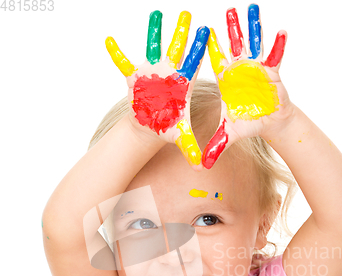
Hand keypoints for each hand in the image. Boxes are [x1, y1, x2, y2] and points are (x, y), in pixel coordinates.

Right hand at [106, 11, 209, 170]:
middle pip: (176, 49)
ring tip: (156, 13)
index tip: (206, 31)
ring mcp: (151, 73)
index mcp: (183, 84)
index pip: (193, 63)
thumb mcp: (181, 137)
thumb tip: (201, 167)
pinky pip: (123, 63)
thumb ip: (192, 148)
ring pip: (153, 48)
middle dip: (181, 32)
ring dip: (154, 32)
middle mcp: (168, 73)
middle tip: (187, 13)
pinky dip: (116, 53)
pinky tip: (108, 40)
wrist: (150, 126)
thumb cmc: (167, 128)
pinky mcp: (135, 77)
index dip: (199, 49)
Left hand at [202, 4, 293, 168]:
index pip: (216, 60)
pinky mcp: (273, 72)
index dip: (211, 47)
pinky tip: (282, 31)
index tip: (204, 32)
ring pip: (255, 44)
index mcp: (227, 80)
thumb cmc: (248, 124)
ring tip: (252, 8)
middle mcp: (241, 70)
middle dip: (231, 29)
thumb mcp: (229, 134)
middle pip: (234, 46)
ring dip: (254, 27)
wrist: (269, 123)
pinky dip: (279, 45)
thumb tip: (202, 165)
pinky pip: (276, 56)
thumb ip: (215, 145)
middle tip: (228, 10)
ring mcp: (257, 69)